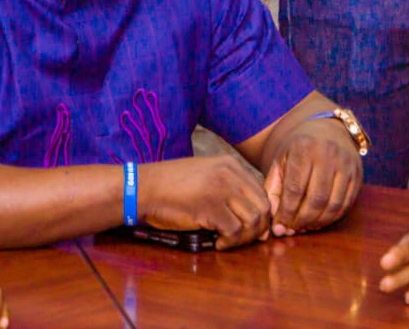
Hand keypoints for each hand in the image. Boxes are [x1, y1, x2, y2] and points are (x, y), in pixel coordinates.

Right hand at [137, 155, 271, 249]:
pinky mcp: (211, 207)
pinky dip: (230, 242)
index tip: (253, 229)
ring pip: (253, 220)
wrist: (145, 187)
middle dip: (258, 228)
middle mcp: (230, 174)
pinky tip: (218, 244)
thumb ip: (226, 185)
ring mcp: (222, 189)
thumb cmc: (171, 186)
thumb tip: (248, 212)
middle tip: (243, 240)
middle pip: (263, 206)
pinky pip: (235, 231)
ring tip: (228, 242)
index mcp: (230, 164)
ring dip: (244, 238)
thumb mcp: (205, 175)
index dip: (261, 214)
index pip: (261, 191)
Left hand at [264, 116, 362, 235]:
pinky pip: (346, 204)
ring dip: (318, 222)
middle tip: (292, 230)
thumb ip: (273, 191)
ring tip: (304, 227)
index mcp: (304, 148)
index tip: (279, 227)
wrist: (325, 130)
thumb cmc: (297, 151)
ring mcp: (346, 164)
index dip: (286, 213)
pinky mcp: (358, 174)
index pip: (295, 189)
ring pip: (333, 205)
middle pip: (316, 199)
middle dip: (302, 221)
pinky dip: (332, 218)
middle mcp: (328, 154)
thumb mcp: (280, 163)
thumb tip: (278, 225)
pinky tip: (319, 220)